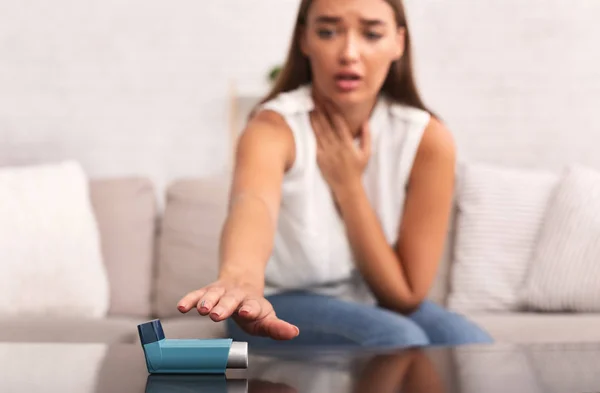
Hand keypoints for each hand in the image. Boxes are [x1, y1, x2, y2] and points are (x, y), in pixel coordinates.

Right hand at [177, 280, 299, 339]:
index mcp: (253, 303)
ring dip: (207, 301)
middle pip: (231, 300)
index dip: (250, 309)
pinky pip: (197, 294)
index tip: (247, 312)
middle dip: (224, 306)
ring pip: (214, 294)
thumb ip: (277, 327)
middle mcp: (237, 295)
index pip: (253, 306)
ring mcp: (222, 292)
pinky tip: (182, 307)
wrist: (242, 280)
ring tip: (202, 310)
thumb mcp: (266, 318)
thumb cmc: (253, 308)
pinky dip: (190, 299)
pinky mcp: (208, 291)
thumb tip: (294, 332)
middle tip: (216, 314)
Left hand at [310, 98, 370, 195]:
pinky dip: (310, 132)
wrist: (347, 187)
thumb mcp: (367, 152)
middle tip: (315, 97)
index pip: (339, 123)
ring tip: (310, 106)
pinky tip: (307, 123)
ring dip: (314, 118)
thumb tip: (365, 120)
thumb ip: (367, 136)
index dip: (333, 110)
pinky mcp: (319, 158)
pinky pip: (314, 143)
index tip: (329, 100)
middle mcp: (336, 147)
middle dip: (321, 110)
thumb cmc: (358, 169)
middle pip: (326, 124)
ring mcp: (327, 153)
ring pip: (318, 132)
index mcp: (348, 144)